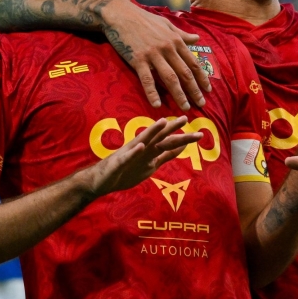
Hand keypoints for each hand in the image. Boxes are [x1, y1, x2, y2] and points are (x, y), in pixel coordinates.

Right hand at [83, 116, 202, 197]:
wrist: (100, 180)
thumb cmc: (126, 170)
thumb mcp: (151, 164)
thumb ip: (166, 155)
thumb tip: (183, 148)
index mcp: (149, 149)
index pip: (168, 141)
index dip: (182, 136)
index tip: (197, 130)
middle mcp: (141, 149)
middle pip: (159, 138)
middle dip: (172, 129)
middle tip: (185, 118)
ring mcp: (130, 155)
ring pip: (144, 142)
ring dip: (153, 132)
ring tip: (163, 122)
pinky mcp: (119, 163)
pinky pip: (128, 157)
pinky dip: (134, 152)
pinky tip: (141, 146)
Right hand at [101, 0, 210, 109]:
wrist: (121, 14)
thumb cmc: (144, 19)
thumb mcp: (166, 24)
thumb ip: (181, 34)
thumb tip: (197, 39)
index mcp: (175, 40)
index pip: (193, 63)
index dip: (202, 78)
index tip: (208, 90)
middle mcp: (167, 48)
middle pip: (185, 73)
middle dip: (194, 90)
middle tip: (201, 104)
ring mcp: (153, 54)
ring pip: (170, 78)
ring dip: (179, 94)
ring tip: (185, 108)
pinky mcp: (138, 59)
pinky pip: (147, 79)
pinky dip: (152, 93)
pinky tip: (157, 104)